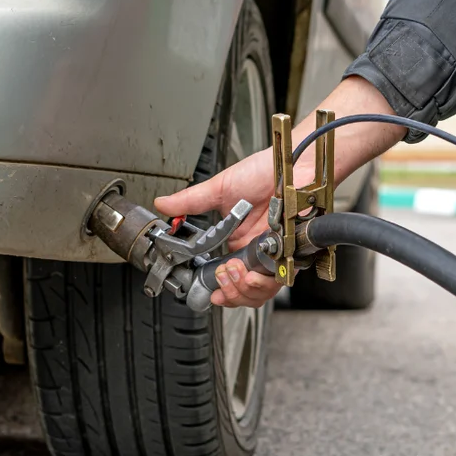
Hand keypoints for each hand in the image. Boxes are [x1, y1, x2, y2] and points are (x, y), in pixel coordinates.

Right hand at [155, 76, 405, 308]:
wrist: (292, 162)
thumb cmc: (264, 171)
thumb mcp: (219, 188)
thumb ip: (190, 202)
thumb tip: (163, 205)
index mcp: (237, 241)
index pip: (226, 276)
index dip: (219, 289)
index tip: (210, 290)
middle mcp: (255, 251)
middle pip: (243, 292)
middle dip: (230, 293)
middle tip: (222, 276)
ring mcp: (273, 254)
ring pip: (260, 292)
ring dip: (243, 289)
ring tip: (233, 272)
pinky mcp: (290, 252)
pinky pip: (279, 279)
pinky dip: (262, 280)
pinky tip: (251, 270)